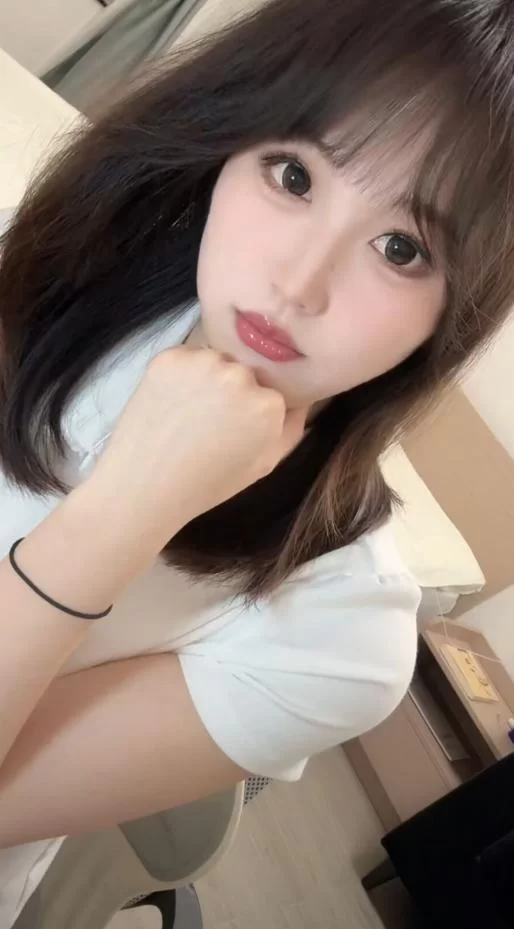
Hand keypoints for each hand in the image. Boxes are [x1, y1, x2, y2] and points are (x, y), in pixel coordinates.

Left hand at [89, 347, 306, 546]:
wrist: (144, 486)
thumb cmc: (208, 484)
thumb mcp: (264, 465)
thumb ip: (292, 427)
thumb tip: (302, 398)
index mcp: (269, 403)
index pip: (271, 392)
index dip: (254, 411)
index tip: (237, 430)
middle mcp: (240, 374)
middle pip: (245, 371)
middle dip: (233, 390)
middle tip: (209, 422)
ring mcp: (203, 361)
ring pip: (215, 360)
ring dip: (208, 378)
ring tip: (187, 413)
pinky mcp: (169, 356)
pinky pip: (185, 357)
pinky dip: (180, 374)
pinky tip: (170, 403)